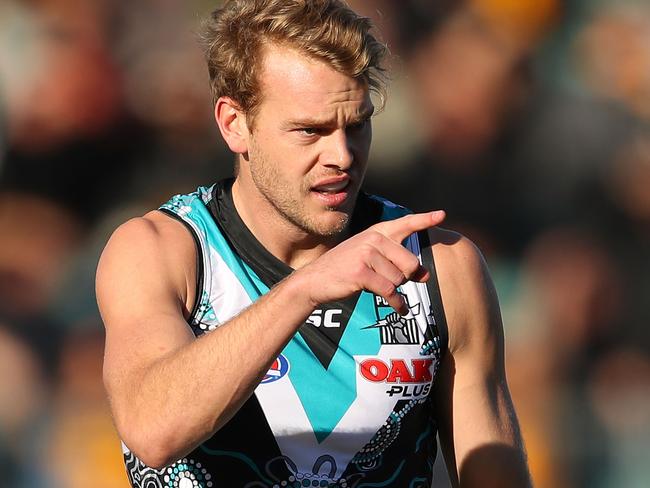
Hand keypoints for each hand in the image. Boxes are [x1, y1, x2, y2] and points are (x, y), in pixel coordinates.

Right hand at [295, 210, 445, 314]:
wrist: (314, 280)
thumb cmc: (345, 270)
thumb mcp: (371, 259)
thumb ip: (398, 263)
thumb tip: (426, 275)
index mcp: (376, 232)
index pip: (405, 223)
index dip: (425, 219)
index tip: (441, 215)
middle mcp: (373, 239)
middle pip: (410, 263)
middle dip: (404, 278)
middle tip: (388, 281)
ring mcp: (366, 254)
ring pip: (399, 279)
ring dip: (393, 289)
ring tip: (376, 287)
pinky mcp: (362, 272)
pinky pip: (390, 291)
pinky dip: (397, 303)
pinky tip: (399, 308)